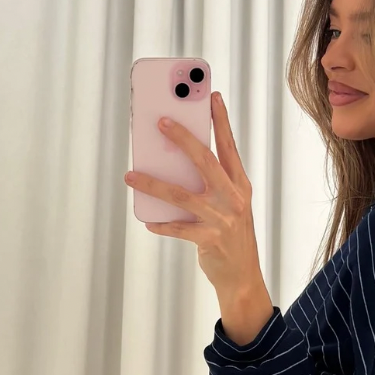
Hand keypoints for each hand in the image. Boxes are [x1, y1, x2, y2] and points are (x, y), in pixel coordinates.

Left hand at [124, 92, 266, 305]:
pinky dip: (160, 224)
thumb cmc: (232, 236)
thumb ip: (212, 185)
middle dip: (182, 138)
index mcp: (240, 185)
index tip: (211, 96)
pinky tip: (147, 220)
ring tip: (131, 175)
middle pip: (205, 160)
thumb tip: (174, 164)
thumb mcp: (230, 206)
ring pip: (181, 194)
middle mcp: (233, 198)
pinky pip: (177, 228)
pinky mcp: (208, 239)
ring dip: (152, 183)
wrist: (243, 277)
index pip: (229, 147)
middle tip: (161, 121)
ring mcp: (221, 219)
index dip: (220, 121)